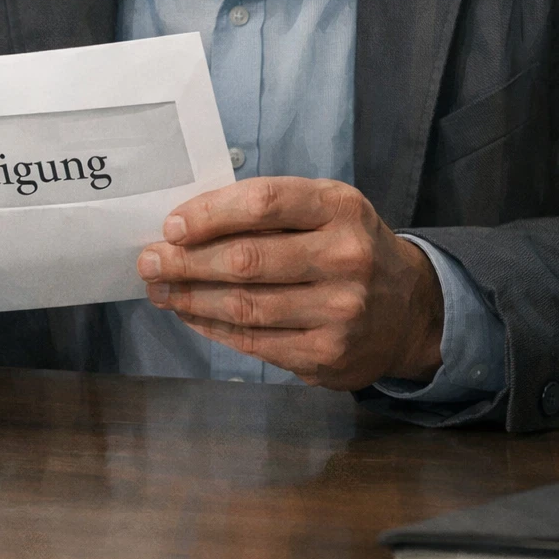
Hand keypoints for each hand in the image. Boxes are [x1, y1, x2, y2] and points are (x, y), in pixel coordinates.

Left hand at [136, 177, 443, 388]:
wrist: (409, 309)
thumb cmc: (347, 246)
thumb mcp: (326, 208)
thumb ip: (269, 209)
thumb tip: (188, 223)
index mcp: (341, 208)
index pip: (264, 203)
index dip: (209, 214)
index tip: (171, 225)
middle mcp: (345, 258)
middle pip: (247, 260)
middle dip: (186, 261)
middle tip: (149, 260)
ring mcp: (339, 312)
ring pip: (244, 307)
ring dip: (191, 298)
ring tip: (161, 289)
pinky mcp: (327, 355)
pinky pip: (254, 342)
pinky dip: (213, 327)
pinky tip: (191, 314)